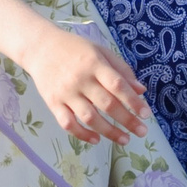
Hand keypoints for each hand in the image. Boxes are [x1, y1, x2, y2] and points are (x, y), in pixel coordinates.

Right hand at [19, 26, 149, 143]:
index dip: (133, 101)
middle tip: (142, 132)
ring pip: (89, 118)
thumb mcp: (100, 51)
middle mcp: (80, 79)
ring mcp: (65, 92)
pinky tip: (96, 139)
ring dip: (109, 131)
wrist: (40, 47)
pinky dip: (82, 134)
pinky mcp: (53, 103)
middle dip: (127, 120)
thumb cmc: (75, 49)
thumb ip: (121, 70)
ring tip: (125, 139)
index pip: (118, 85)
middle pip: (107, 104)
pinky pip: (68, 123)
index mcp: (94, 63)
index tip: (146, 114)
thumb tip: (141, 91)